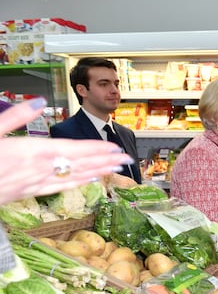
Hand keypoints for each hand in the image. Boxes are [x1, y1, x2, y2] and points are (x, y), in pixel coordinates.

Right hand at [0, 99, 131, 204]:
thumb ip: (14, 116)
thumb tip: (36, 101)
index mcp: (30, 151)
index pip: (72, 149)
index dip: (96, 149)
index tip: (114, 148)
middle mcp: (38, 168)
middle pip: (79, 163)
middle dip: (104, 160)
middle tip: (127, 158)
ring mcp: (34, 182)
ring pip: (73, 177)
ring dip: (97, 172)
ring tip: (117, 169)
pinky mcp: (28, 192)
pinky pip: (59, 187)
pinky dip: (78, 183)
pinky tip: (91, 180)